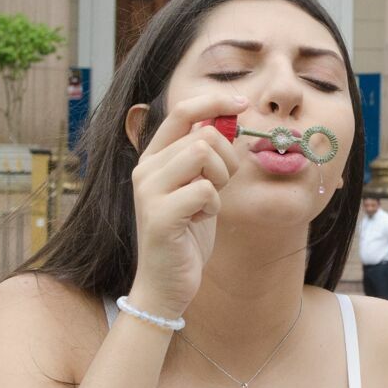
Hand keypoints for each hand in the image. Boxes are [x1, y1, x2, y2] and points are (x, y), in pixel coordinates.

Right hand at [127, 92, 243, 316]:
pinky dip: (214, 205)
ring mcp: (148, 191)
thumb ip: (204, 157)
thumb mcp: (197, 187)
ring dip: (221, 179)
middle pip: (204, 134)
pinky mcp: (159, 215)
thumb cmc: (186, 235)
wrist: (165, 285)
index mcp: (153, 158)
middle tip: (222, 186)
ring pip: (203, 153)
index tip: (241, 104)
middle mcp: (145, 169)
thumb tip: (229, 119)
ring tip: (209, 203)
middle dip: (228, 159)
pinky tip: (201, 220)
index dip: (215, 101)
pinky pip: (204, 189)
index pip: (182, 111)